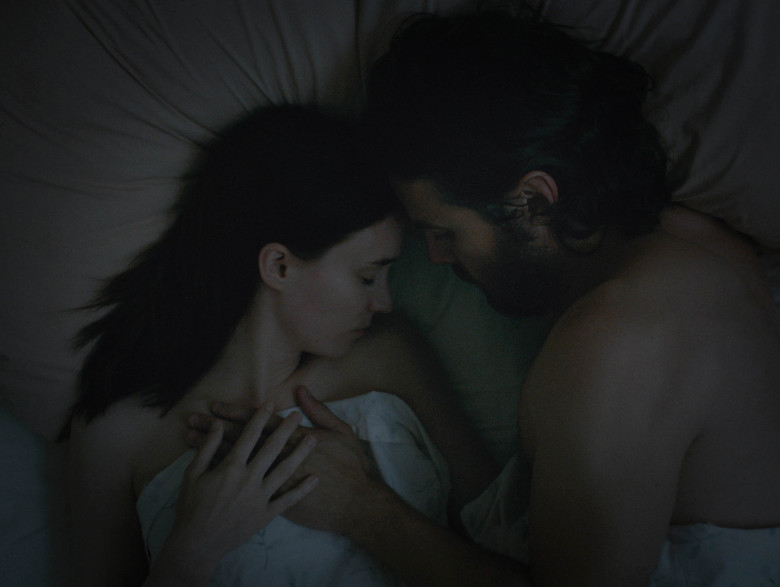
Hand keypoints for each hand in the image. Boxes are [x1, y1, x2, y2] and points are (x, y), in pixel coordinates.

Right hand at [163, 404, 317, 573]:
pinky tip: (315, 479)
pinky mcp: (265, 515)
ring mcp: (259, 497)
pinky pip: (288, 501)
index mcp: (230, 467)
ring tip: (313, 440)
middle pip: (272, 448)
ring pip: (284, 471)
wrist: (196, 544)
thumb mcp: (192, 474)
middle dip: (286, 429)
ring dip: (300, 453)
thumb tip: (218, 425)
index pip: (249, 435)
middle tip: (297, 415)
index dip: (260, 417)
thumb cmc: (191, 507)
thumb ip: (207, 448)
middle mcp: (248, 479)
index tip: (270, 403)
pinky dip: (302, 490)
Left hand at [185, 387, 384, 535]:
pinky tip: (208, 473)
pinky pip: (240, 488)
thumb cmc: (352, 467)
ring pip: (235, 464)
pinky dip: (223, 479)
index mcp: (293, 439)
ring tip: (189, 442)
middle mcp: (278, 460)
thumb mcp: (341, 431)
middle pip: (239, 441)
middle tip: (192, 420)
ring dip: (210, 452)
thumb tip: (302, 391)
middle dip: (213, 430)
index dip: (235, 415)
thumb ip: (319, 411)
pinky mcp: (273, 503)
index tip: (215, 407)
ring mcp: (273, 483)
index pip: (257, 423)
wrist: (356, 505)